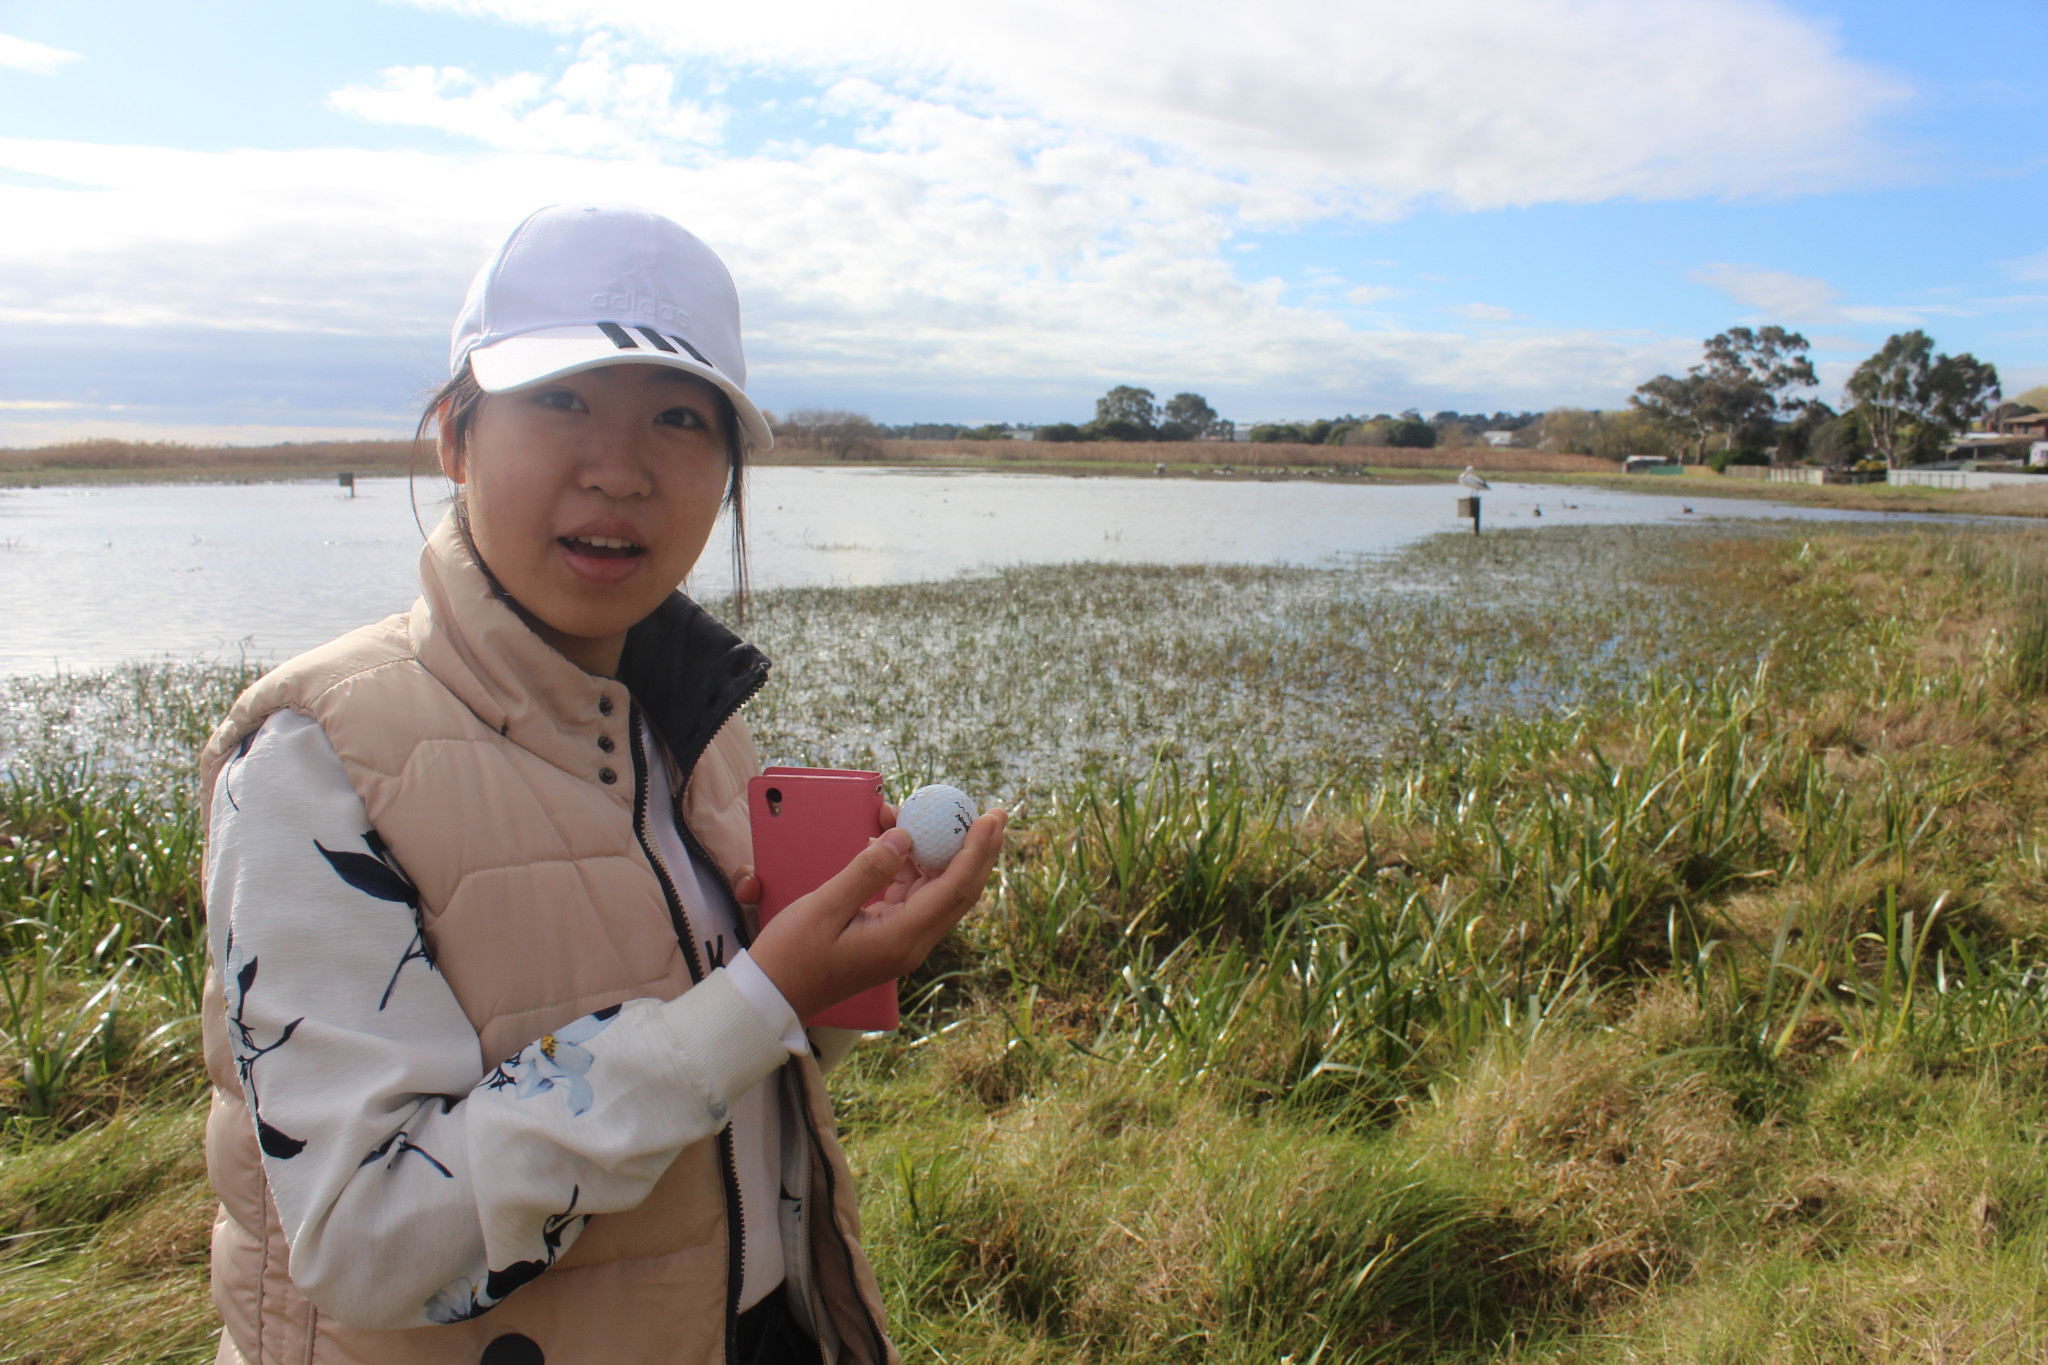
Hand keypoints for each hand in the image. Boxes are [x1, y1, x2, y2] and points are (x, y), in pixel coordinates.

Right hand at [746, 807, 1006, 1021]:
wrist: (773, 997)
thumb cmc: (792, 956)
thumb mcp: (824, 907)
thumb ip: (867, 871)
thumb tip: (904, 837)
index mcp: (902, 938)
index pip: (955, 888)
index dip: (976, 850)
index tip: (990, 816)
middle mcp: (912, 942)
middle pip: (960, 890)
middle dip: (979, 850)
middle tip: (994, 812)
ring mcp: (902, 940)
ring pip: (937, 890)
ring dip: (938, 852)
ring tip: (928, 813)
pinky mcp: (888, 935)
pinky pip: (912, 894)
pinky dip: (911, 864)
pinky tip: (897, 838)